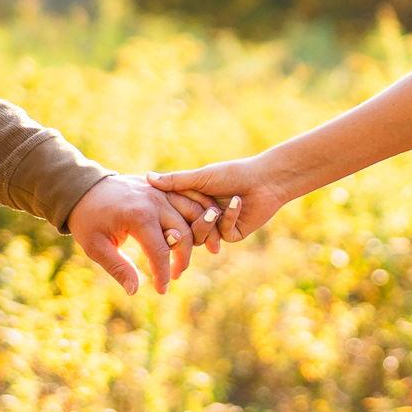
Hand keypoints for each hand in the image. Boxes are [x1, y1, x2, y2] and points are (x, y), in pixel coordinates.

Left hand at [68, 174, 201, 293]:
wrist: (84, 188)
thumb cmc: (88, 219)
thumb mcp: (96, 246)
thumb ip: (118, 267)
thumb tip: (135, 290)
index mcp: (139, 216)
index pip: (160, 252)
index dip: (163, 274)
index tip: (162, 291)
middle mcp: (156, 201)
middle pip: (184, 234)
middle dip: (183, 259)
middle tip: (175, 274)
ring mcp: (162, 191)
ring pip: (193, 214)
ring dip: (197, 237)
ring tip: (185, 256)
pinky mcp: (164, 187)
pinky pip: (190, 199)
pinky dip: (198, 214)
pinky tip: (197, 231)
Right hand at [147, 155, 283, 241]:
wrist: (264, 180)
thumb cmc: (232, 173)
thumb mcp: (201, 177)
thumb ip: (175, 182)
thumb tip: (146, 177)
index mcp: (191, 202)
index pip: (171, 215)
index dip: (169, 215)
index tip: (166, 211)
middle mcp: (201, 216)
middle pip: (184, 231)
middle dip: (188, 223)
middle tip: (191, 216)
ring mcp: (216, 227)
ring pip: (201, 238)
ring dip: (209, 223)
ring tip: (216, 209)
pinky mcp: (232, 234)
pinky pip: (222, 235)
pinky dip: (229, 218)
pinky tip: (238, 202)